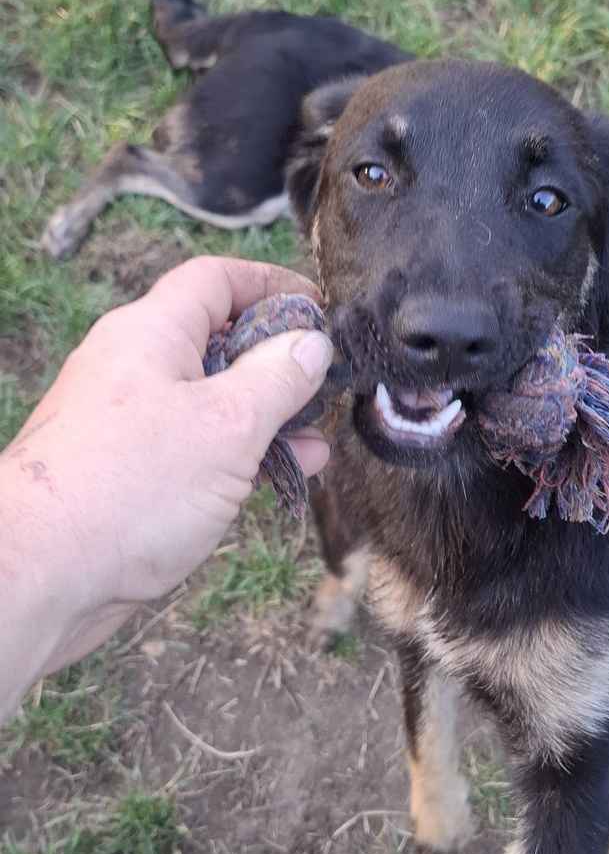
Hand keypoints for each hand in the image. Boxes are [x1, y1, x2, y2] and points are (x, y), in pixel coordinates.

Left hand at [0, 257, 332, 710]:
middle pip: (214, 342)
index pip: (216, 280)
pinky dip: (231, 456)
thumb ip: (277, 378)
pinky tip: (270, 482)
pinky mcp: (120, 469)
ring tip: (312, 451)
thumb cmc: (129, 489)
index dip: (271, 284)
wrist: (41, 573)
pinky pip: (187, 446)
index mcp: (150, 332)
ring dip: (262, 420)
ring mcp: (121, 419)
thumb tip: (310, 344)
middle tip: (322, 391)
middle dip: (275, 366)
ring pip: (205, 401)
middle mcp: (130, 365)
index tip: (319, 309)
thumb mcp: (229, 425)